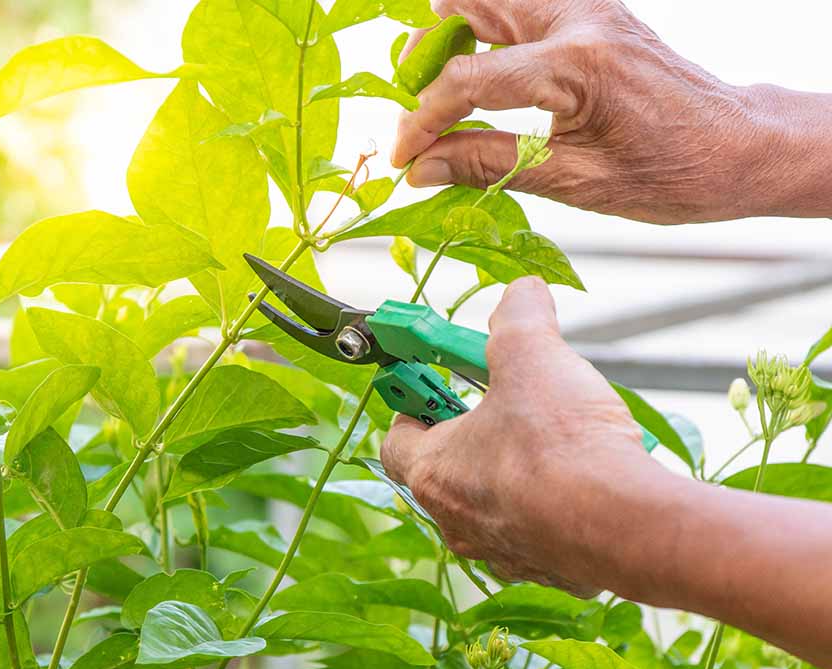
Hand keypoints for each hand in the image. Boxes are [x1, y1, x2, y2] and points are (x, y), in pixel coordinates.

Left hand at [380, 277, 653, 595]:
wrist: (628, 525)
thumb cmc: (564, 446)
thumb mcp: (532, 355)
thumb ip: (518, 317)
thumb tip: (522, 293)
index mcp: (432, 474)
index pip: (396, 441)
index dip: (415, 406)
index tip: (439, 384)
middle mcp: (457, 522)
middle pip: (448, 471)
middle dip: (474, 434)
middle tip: (507, 404)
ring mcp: (502, 552)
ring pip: (495, 504)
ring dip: (515, 471)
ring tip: (556, 439)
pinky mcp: (549, 570)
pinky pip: (540, 531)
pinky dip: (555, 505)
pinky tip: (588, 478)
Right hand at [392, 0, 803, 223]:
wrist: (739, 147)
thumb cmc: (674, 171)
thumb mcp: (573, 181)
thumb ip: (488, 165)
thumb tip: (424, 168)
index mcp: (577, 65)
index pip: (469, 80)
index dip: (423, 121)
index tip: (401, 155)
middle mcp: (581, 20)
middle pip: (472, 5)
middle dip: (427, 54)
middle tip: (412, 104)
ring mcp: (589, 10)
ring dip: (457, 35)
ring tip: (440, 89)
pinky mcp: (594, 15)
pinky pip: (523, 9)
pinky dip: (490, 35)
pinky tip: (482, 76)